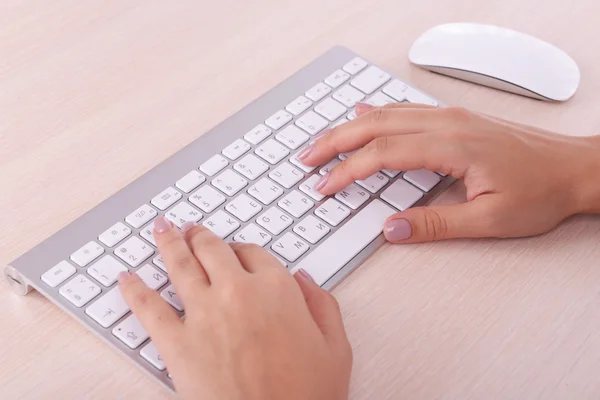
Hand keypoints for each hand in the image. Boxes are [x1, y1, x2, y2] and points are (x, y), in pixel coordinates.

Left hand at [118, 217, 351, 399]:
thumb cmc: (307, 396)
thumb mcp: (336, 348)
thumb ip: (323, 306)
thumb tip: (305, 280)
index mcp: (277, 289)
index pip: (253, 253)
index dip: (242, 249)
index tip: (236, 250)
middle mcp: (238, 292)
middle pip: (212, 249)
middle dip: (200, 235)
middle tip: (191, 228)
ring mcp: (204, 314)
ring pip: (180, 265)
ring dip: (167, 242)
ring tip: (161, 229)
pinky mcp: (177, 343)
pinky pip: (148, 307)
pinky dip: (134, 289)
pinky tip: (126, 278)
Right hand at [299, 102, 599, 242]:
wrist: (575, 168)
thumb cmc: (539, 192)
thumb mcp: (489, 220)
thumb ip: (435, 225)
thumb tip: (391, 229)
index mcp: (450, 147)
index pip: (383, 154)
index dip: (348, 171)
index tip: (325, 186)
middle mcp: (446, 124)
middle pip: (375, 126)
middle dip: (335, 142)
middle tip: (307, 158)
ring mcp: (450, 117)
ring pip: (387, 114)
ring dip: (350, 126)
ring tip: (324, 141)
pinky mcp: (456, 119)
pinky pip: (405, 109)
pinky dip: (377, 112)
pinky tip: (365, 112)